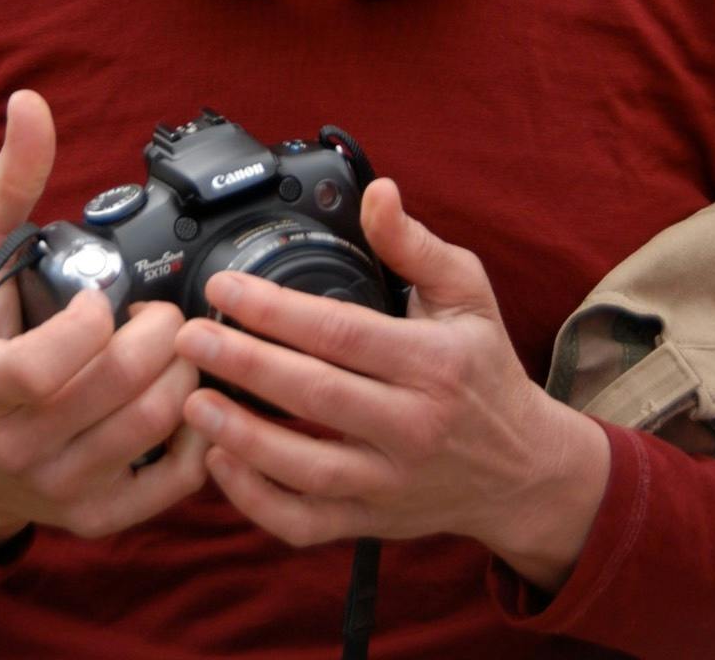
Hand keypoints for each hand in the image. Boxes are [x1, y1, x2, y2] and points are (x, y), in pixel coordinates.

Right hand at [0, 90, 206, 549]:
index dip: (89, 324)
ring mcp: (62, 488)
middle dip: (159, 331)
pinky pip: (176, 478)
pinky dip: (198, 427)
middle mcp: (20, 446)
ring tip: (173, 346)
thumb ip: (10, 184)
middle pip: (122, 386)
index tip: (100, 298)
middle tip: (159, 312)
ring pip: (156, 423)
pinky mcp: (102, 516)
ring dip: (185, 369)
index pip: (47, 367)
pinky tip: (186, 394)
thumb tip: (29, 104)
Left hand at [174, 178, 608, 592]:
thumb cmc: (484, 369)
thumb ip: (413, 243)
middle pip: (314, 394)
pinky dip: (258, 501)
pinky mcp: (374, 521)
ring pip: (305, 467)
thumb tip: (377, 192)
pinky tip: (221, 464)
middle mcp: (411, 424)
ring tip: (192, 402)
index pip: (340, 332)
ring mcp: (391, 481)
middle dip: (242, 364)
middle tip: (189, 338)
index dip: (275, 310)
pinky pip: (306, 523)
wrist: (524, 471)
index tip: (224, 288)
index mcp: (430, 361)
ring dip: (241, 436)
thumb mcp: (466, 292)